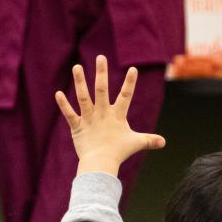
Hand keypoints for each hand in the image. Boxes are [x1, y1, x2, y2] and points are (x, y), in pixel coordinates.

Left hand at [55, 56, 165, 175]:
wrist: (101, 164)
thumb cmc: (118, 153)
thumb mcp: (136, 143)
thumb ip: (149, 140)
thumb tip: (164, 142)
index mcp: (117, 115)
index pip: (126, 96)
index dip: (130, 83)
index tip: (133, 69)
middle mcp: (102, 113)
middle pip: (102, 89)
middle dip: (101, 73)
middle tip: (100, 57)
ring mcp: (89, 119)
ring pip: (83, 97)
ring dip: (80, 82)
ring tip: (76, 67)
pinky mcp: (77, 127)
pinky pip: (69, 114)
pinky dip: (63, 104)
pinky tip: (57, 93)